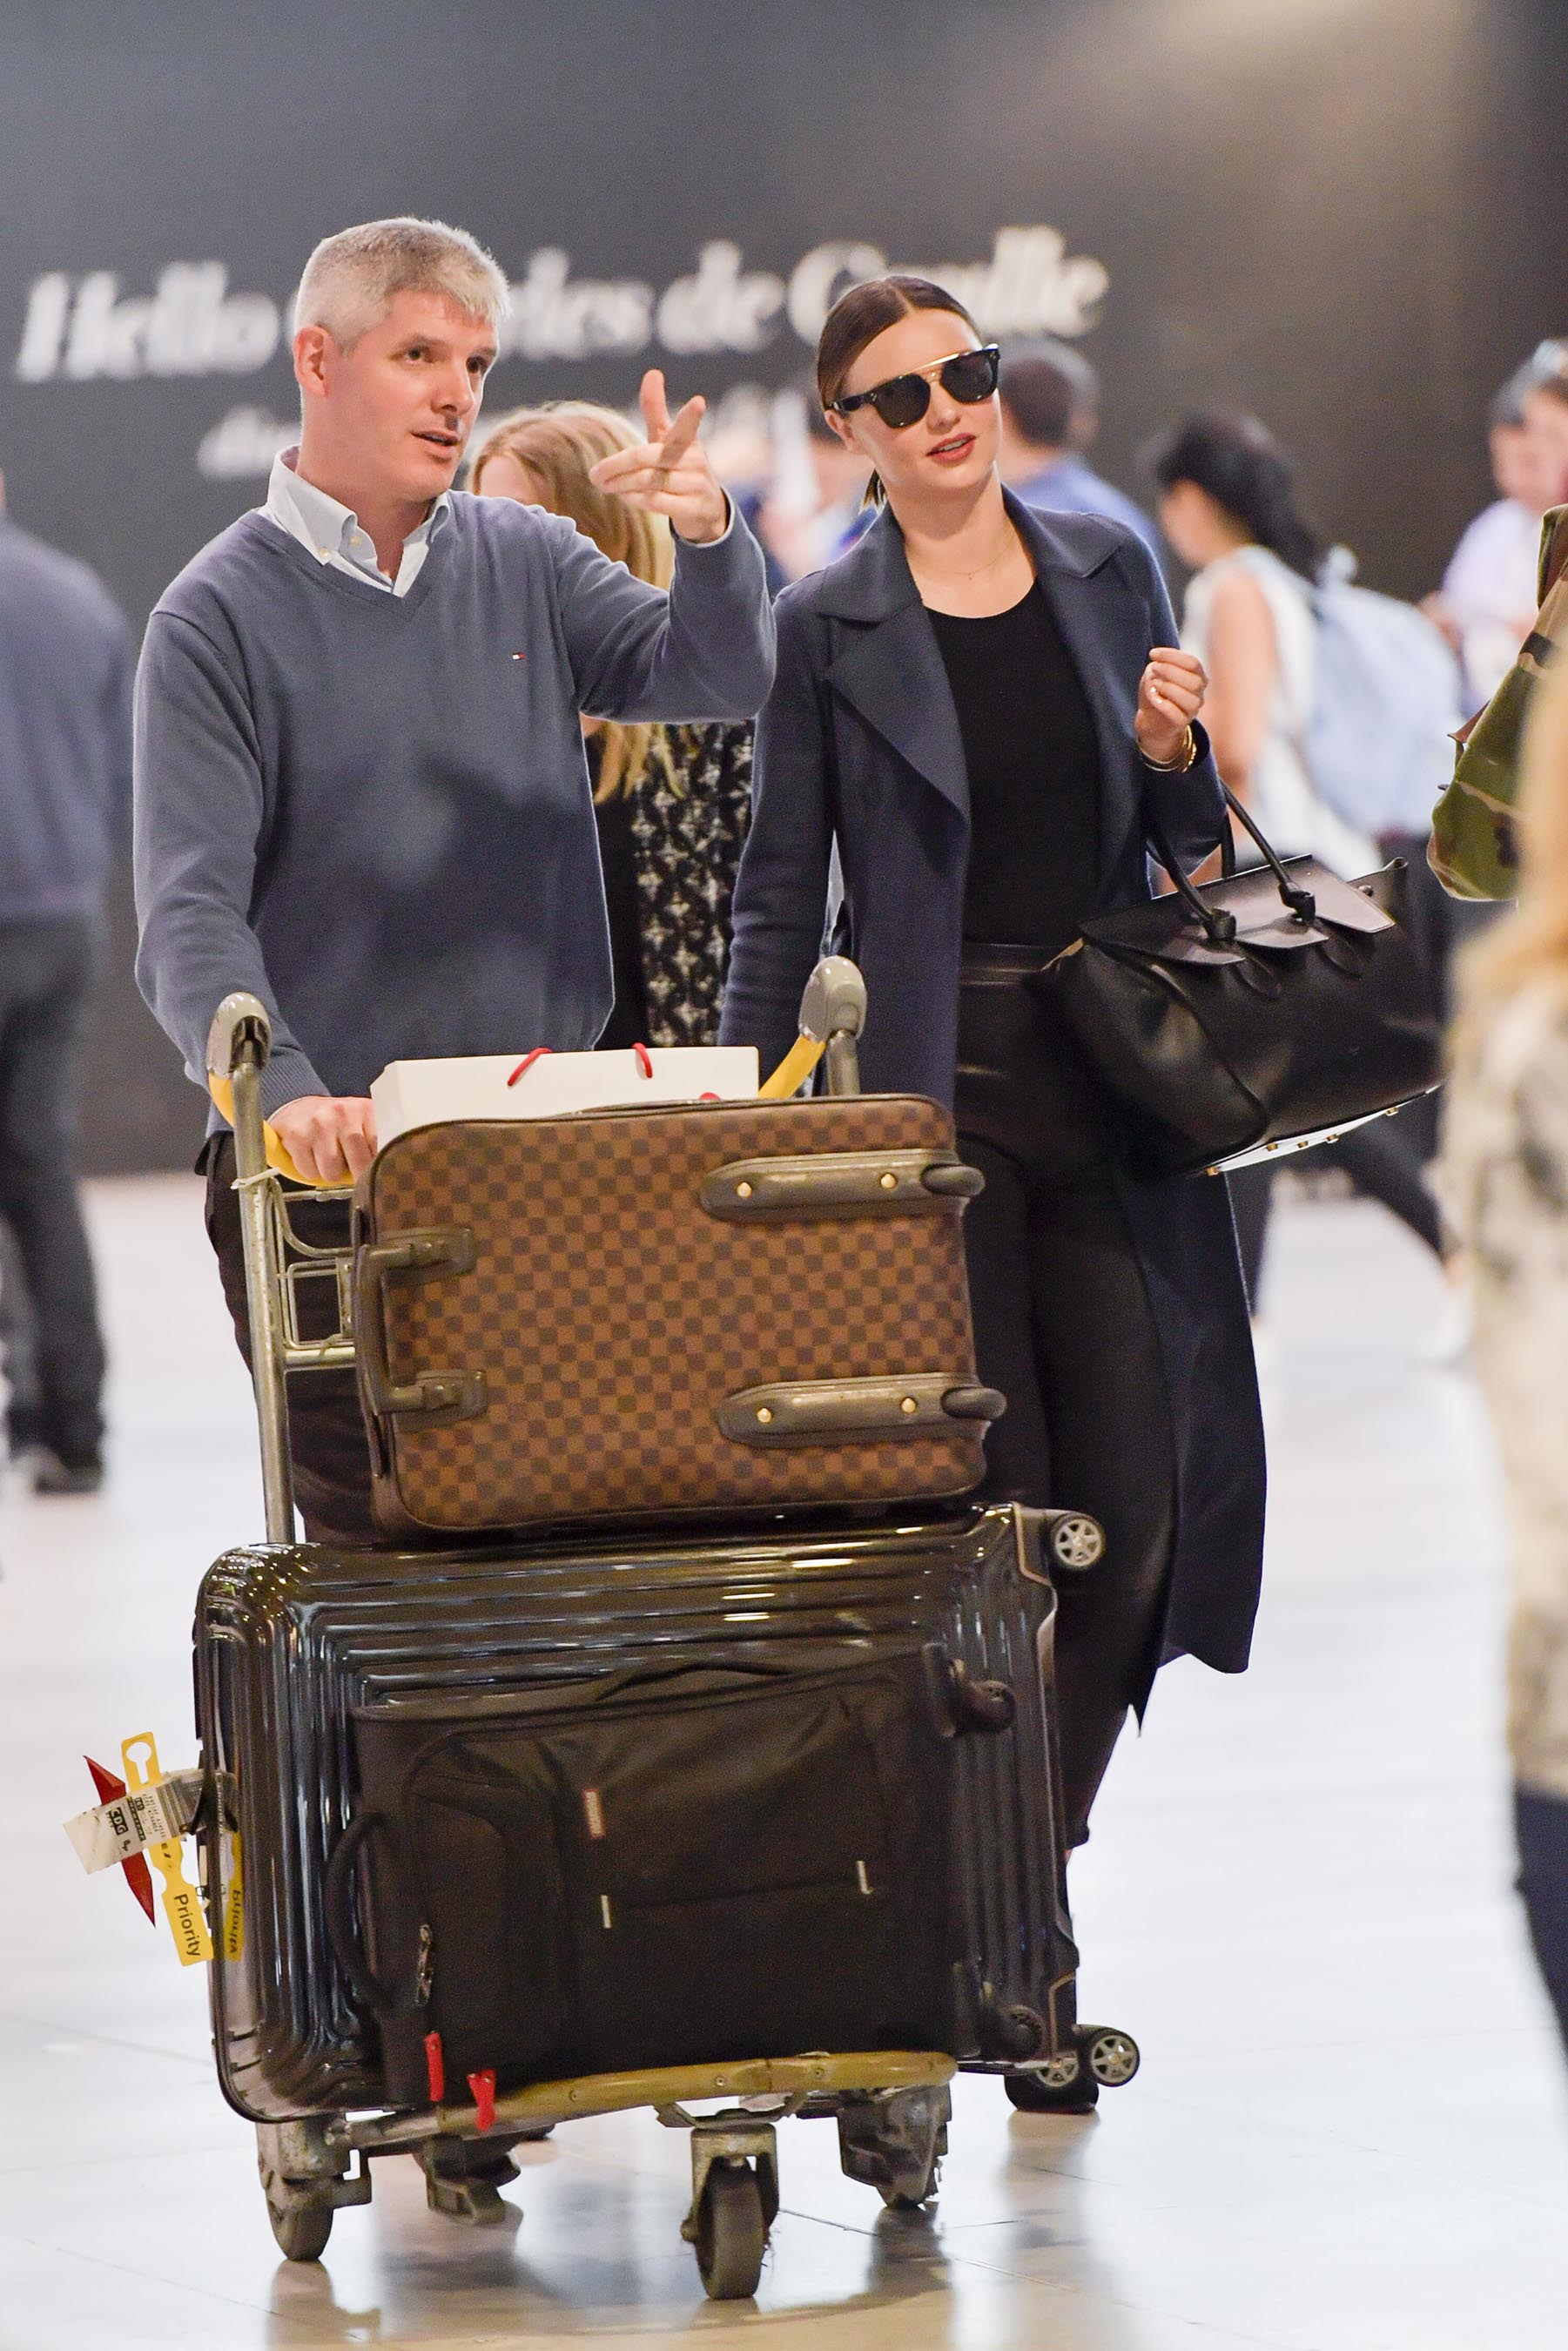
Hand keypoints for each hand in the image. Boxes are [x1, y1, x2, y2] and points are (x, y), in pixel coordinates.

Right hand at [270, 1094, 376, 1183]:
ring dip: (329, 1173)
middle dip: (355, 1175)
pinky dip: (309, 1171)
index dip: (379, 1167)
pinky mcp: (297, 1135)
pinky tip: (309, 1156)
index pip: (383, 1149)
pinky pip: (309, 1172)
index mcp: (365, 1109)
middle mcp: (343, 1113)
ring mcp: (319, 1123)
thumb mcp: (360, 1124)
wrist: (295, 1108)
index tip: (376, 1173)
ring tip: (326, 1158)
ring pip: (332, 1172)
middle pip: (360, 1164)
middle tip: (349, 1167)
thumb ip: (376, 1144)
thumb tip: (385, 1175)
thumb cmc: (333, 1123)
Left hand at [587, 369, 729, 544]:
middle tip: (594, 473)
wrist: (707, 509)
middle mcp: (693, 460)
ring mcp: (695, 485)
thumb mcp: (668, 437)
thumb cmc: (680, 466)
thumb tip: (653, 372)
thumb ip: (655, 408)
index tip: (699, 402)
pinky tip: (623, 496)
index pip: (687, 425)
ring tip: (604, 484)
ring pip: (649, 481)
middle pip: (648, 457)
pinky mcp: (692, 508)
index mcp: (687, 440)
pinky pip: (656, 502)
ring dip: (621, 483)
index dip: (691, 415)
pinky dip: (635, 499)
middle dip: (617, 465)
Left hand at [1135, 647, 1206, 765]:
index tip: (1153, 654)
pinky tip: (1153, 697)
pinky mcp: (1182, 723)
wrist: (1150, 718)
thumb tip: (1156, 666)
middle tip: (1153, 668)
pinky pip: (1177, 715)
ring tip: (1154, 684)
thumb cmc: (1156, 692)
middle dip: (1170, 670)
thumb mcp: (1155, 674)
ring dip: (1169, 688)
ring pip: (1191, 700)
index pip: (1192, 663)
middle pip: (1194, 681)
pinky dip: (1163, 704)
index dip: (1172, 656)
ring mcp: (1192, 709)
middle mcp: (1199, 693)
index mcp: (1197, 676)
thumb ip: (1158, 666)